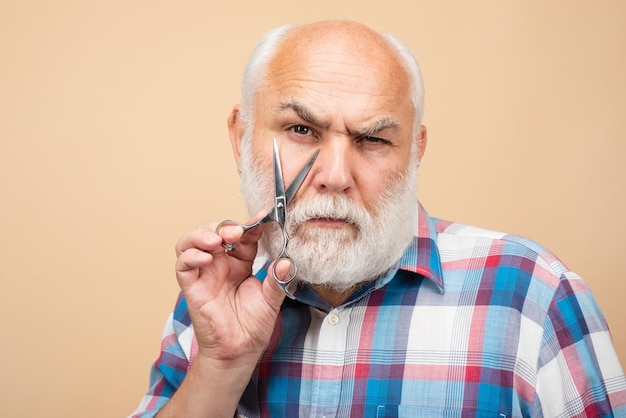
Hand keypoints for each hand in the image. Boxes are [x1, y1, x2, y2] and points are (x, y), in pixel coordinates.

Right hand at [174, 213, 288, 364]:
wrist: (240, 350)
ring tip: (217, 240)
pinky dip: (191, 256)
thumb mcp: (271, 297)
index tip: (265, 217)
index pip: (242, 235)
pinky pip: (183, 265)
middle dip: (224, 226)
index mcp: (239, 262)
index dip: (252, 224)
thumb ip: (277, 278)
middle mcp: (219, 263)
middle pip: (213, 230)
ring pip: (191, 241)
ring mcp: (204, 273)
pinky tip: (207, 258)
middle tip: (237, 232)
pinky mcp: (191, 286)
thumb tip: (287, 260)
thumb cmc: (253, 324)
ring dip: (202, 234)